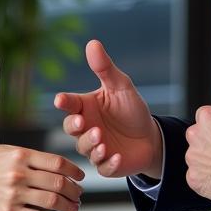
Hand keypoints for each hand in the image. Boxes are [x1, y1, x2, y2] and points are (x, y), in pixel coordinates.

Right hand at [0, 145, 84, 210]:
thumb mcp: (4, 151)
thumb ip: (28, 156)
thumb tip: (53, 163)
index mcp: (21, 155)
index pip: (57, 162)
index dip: (74, 170)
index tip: (80, 176)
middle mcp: (20, 173)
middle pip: (59, 182)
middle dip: (75, 190)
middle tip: (80, 194)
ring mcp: (15, 194)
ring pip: (52, 201)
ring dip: (68, 206)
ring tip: (74, 208)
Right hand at [55, 39, 162, 178]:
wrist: (150, 137)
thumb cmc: (131, 109)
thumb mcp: (121, 86)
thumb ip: (105, 68)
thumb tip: (92, 43)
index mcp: (85, 108)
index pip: (70, 103)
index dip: (64, 102)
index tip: (61, 99)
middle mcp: (86, 128)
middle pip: (71, 128)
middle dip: (75, 126)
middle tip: (84, 123)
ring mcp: (94, 148)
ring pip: (85, 148)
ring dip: (91, 145)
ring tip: (102, 140)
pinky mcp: (106, 165)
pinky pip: (102, 167)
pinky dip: (109, 163)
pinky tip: (116, 157)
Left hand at [184, 88, 210, 202]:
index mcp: (206, 118)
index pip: (204, 116)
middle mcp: (195, 136)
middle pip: (198, 135)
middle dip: (209, 140)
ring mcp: (193, 158)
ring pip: (196, 155)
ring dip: (206, 158)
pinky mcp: (194, 178)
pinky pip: (196, 175)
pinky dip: (206, 177)